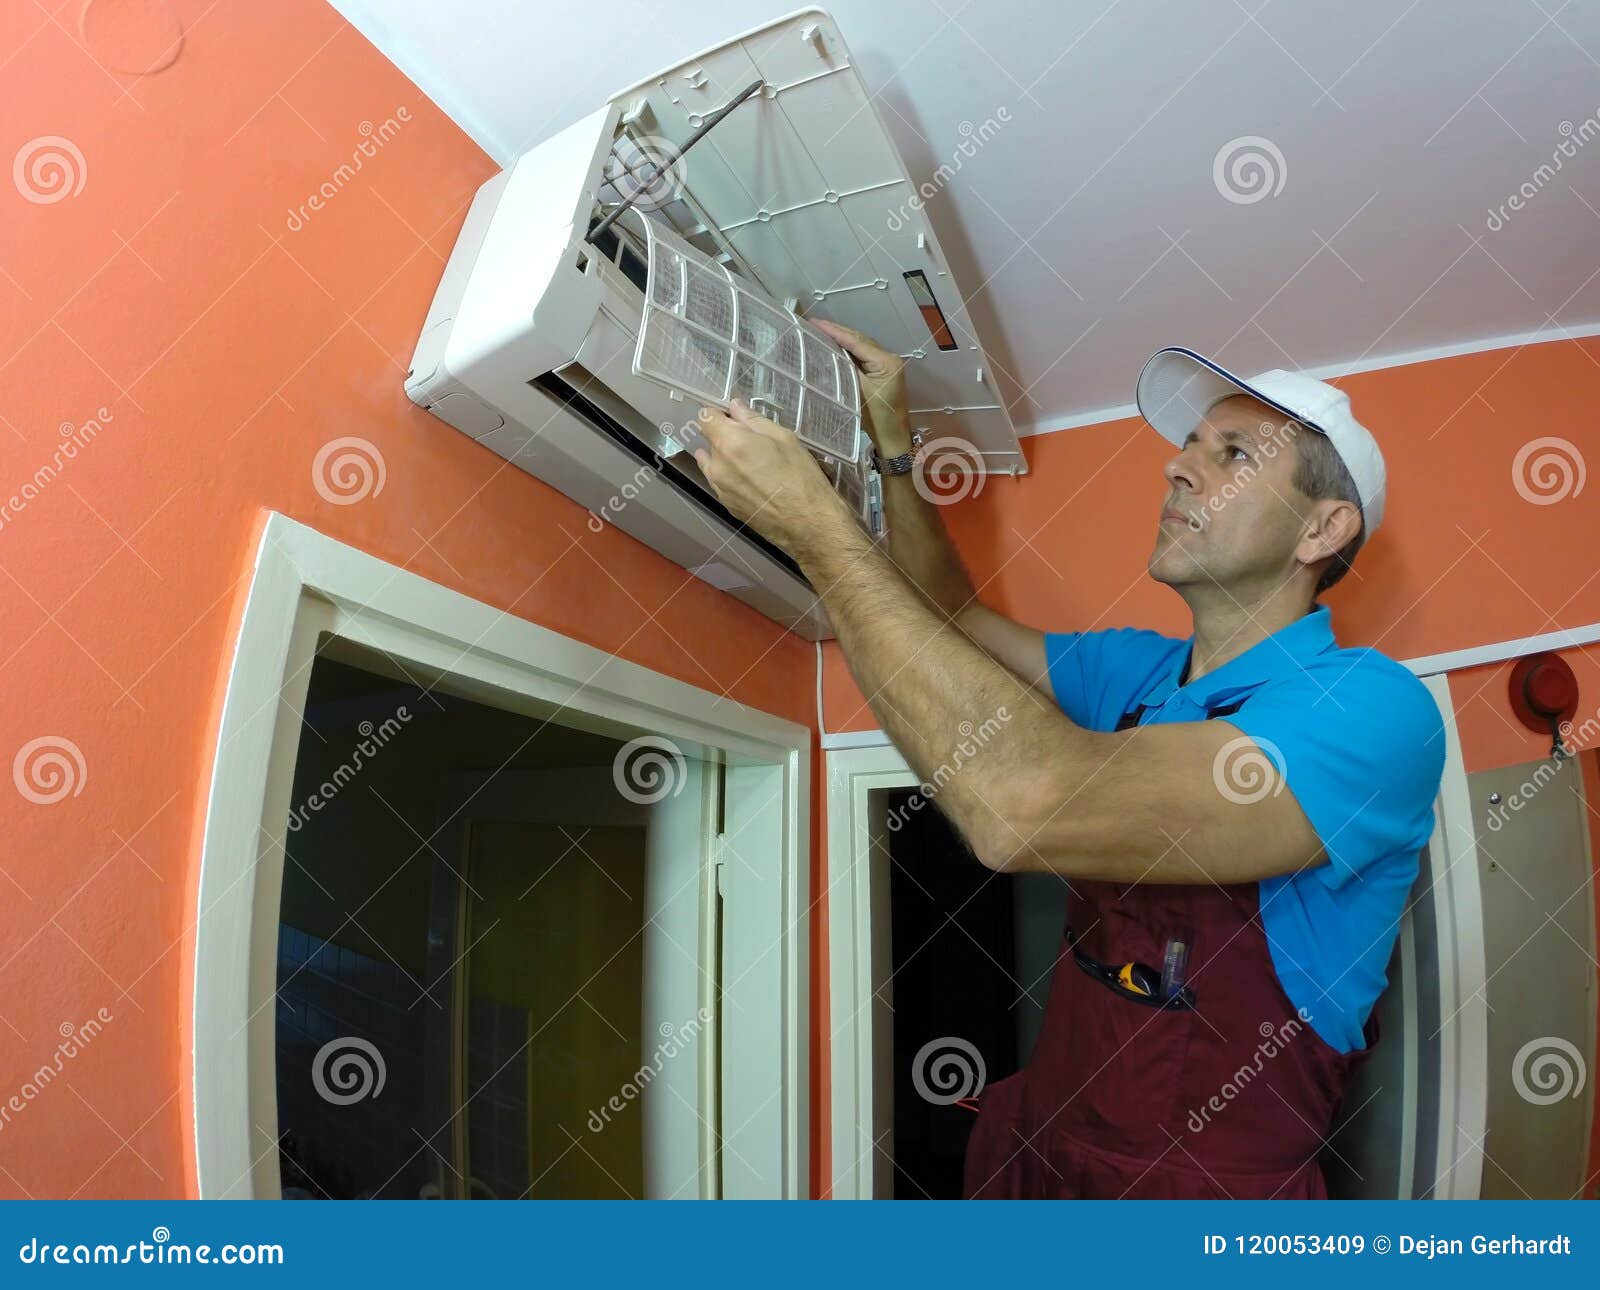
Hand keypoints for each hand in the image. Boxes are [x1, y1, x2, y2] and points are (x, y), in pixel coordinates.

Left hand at [692, 399, 852, 557]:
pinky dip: (730, 477)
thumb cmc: (801, 478)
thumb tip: (735, 408)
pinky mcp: (726, 506)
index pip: (705, 418)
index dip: (718, 414)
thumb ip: (754, 421)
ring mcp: (719, 488)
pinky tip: (754, 482)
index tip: (734, 418)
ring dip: (725, 458)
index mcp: (730, 444)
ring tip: (753, 463)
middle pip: (709, 441)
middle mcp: (718, 466)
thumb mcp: (785, 439)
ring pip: (711, 464)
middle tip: (754, 442)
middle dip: (726, 437)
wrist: (808, 525)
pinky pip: (720, 483)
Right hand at [809, 319, 910, 452]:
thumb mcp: (859, 392)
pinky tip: (835, 345)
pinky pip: (863, 355)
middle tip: (815, 324)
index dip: (835, 332)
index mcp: (886, 362)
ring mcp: (887, 363)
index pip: (857, 342)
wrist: (893, 437)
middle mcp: (889, 357)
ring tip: (822, 331)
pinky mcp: (882, 370)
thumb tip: (829, 352)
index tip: (816, 323)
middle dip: (838, 331)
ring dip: (843, 338)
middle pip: (860, 340)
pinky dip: (849, 349)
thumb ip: (846, 369)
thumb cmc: (877, 418)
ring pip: (861, 345)